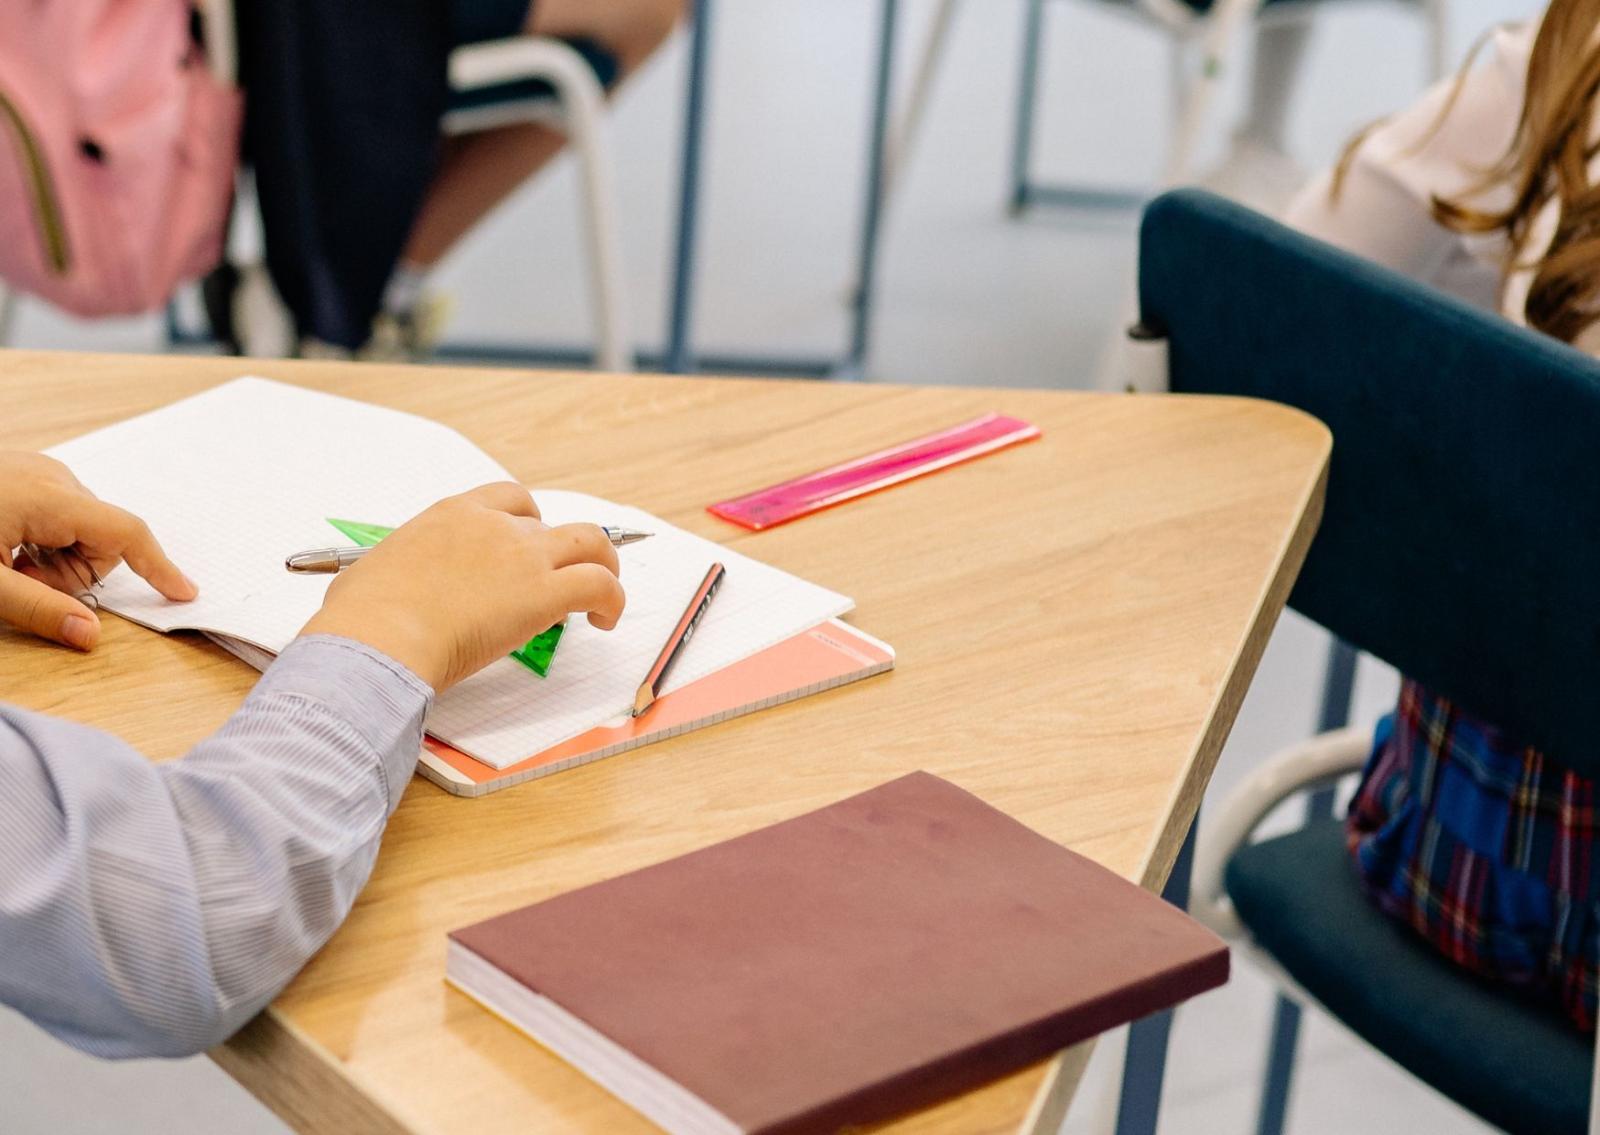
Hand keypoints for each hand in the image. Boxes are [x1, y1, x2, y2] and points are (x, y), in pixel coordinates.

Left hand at [0, 452, 197, 649]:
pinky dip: (39, 541)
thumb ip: (39, 610)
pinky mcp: (20, 473)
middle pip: (101, 537)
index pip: (126, 533)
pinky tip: (2, 547)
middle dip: (75, 572)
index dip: (158, 567)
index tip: (183, 593)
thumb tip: (90, 636)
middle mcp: (53, 477)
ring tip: (4, 563)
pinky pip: (55, 514)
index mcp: (51, 498)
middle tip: (23, 583)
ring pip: (77, 528)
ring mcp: (35, 471)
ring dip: (54, 558)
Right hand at [299, 483, 625, 690]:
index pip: (507, 499)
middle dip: (566, 546)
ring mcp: (523, 557)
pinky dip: (613, 600)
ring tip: (602, 598)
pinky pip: (601, 585)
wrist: (379, 637)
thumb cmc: (363, 616)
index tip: (526, 550)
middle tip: (565, 577)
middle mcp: (494, 527)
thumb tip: (377, 591)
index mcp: (451, 515)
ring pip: (590, 543)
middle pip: (552, 523)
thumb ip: (391, 574)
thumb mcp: (370, 574)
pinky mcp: (544, 593)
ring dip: (604, 565)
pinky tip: (605, 621)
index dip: (526, 521)